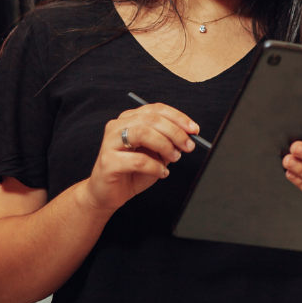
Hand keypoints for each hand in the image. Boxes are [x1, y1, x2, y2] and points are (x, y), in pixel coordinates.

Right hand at [83, 103, 198, 212]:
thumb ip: (168, 142)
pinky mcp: (108, 161)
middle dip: (175, 132)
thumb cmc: (131, 172)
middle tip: (188, 146)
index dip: (178, 118)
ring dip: (165, 145)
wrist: (107, 193)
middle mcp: (118, 126)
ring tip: (174, 158)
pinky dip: (155, 167)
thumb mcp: (155, 154)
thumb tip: (188, 137)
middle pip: (151, 119)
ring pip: (142, 133)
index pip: (156, 109)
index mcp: (130, 119)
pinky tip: (162, 172)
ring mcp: (110, 142)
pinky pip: (137, 160)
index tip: (194, 129)